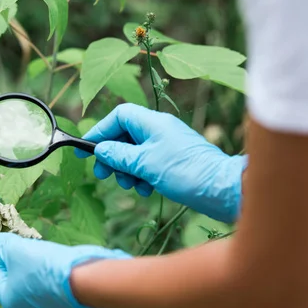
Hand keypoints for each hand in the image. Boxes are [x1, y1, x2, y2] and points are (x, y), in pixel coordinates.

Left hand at [0, 233, 131, 307]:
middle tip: (9, 241)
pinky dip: (43, 269)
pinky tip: (45, 255)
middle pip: (12, 280)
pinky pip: (47, 283)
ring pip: (31, 282)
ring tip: (27, 245)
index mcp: (9, 303)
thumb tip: (0, 241)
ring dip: (28, 263)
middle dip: (10, 259)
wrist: (82, 280)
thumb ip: (4, 244)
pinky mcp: (64, 301)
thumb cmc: (43, 267)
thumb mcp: (17, 250)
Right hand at [75, 103, 246, 222]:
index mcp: (153, 122)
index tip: (86, 149)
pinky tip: (146, 190)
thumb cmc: (185, 172)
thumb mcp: (145, 164)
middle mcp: (160, 130)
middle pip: (125, 136)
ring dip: (127, 170)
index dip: (100, 131)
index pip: (118, 116)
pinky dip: (142, 177)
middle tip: (103, 175)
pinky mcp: (174, 162)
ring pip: (135, 154)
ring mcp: (168, 146)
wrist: (221, 189)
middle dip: (112, 156)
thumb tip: (101, 150)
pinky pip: (149, 165)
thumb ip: (119, 155)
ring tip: (131, 185)